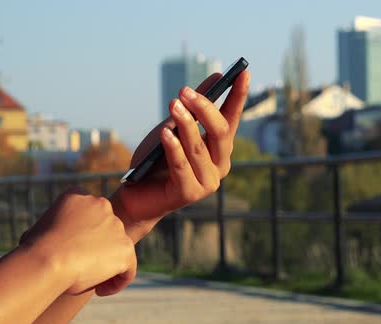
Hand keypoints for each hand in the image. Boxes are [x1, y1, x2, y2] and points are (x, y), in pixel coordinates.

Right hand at [20, 189, 136, 296]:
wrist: (47, 260)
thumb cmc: (36, 251)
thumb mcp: (41, 229)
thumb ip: (59, 228)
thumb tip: (63, 240)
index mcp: (78, 196)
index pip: (88, 213)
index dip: (84, 233)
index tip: (73, 250)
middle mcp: (101, 205)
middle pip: (106, 229)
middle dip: (97, 248)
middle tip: (82, 267)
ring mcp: (116, 225)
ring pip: (117, 248)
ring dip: (107, 265)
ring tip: (90, 281)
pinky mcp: (125, 246)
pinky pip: (128, 267)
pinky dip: (118, 280)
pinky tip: (101, 290)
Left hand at [111, 70, 250, 240]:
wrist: (136, 194)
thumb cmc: (157, 158)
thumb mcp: (175, 126)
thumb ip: (194, 107)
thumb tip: (216, 77)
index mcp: (220, 148)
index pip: (232, 118)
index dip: (238, 95)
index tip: (244, 71)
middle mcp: (220, 165)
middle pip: (221, 132)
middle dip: (205, 109)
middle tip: (185, 91)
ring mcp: (208, 182)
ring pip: (200, 147)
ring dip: (185, 124)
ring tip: (172, 104)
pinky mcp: (190, 194)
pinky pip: (181, 166)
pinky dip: (173, 148)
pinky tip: (165, 133)